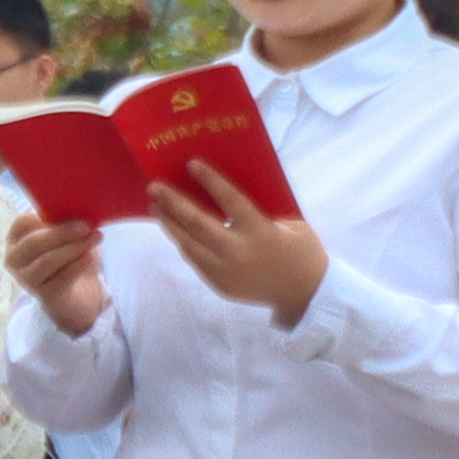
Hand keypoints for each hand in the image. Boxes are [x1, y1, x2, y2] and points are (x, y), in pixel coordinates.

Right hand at [7, 213, 109, 335]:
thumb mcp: (64, 237)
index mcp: (16, 240)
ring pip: (47, 261)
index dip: (42, 216)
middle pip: (33, 243)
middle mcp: (14, 259)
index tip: (68, 210)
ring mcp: (26, 279)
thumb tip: (78, 209)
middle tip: (86, 226)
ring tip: (96, 238)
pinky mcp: (43, 295)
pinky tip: (90, 257)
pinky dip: (77, 266)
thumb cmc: (68, 258)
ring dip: (74, 248)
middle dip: (61, 233)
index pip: (21, 223)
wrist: (75, 295)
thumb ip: (63, 224)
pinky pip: (61, 279)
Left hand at [156, 159, 330, 326]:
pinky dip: (182, 242)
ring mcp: (225, 271)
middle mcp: (239, 252)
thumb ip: (262, 208)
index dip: (210, 181)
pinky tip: (173, 228)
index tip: (191, 164)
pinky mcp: (218, 284)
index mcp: (261, 232)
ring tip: (155, 206)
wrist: (305, 294)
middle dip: (173, 203)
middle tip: (154, 186)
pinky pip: (194, 259)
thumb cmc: (301, 250)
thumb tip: (227, 187)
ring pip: (188, 244)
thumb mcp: (290, 223)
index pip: (230, 200)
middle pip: (197, 223)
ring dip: (169, 223)